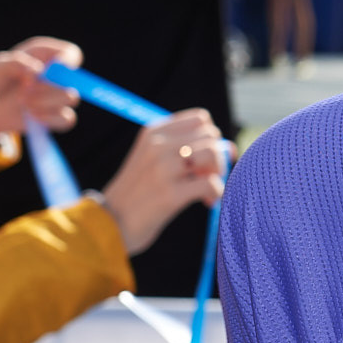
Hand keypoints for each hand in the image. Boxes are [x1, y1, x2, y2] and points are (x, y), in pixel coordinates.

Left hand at [0, 35, 83, 138]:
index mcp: (44, 55)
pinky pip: (67, 120)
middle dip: (49, 86)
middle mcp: (54, 75)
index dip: (67, 61)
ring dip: (47, 101)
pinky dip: (52, 119)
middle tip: (23, 91)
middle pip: (73, 78)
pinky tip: (32, 115)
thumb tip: (39, 72)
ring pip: (71, 98)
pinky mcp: (53, 117)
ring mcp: (55, 97)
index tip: (47, 72)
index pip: (71, 53)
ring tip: (24, 103)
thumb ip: (17, 62)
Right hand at [98, 110, 228, 254]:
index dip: (209, 139)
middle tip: (205, 178)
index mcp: (153, 132)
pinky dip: (217, 193)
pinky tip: (206, 202)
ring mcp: (163, 168)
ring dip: (217, 173)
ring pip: (213, 153)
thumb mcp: (156, 162)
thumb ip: (190, 150)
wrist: (111, 224)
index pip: (201, 119)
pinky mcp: (170, 194)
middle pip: (211, 135)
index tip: (201, 160)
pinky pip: (211, 183)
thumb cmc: (140, 194)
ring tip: (206, 190)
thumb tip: (232, 148)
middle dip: (216, 157)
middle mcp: (158, 145)